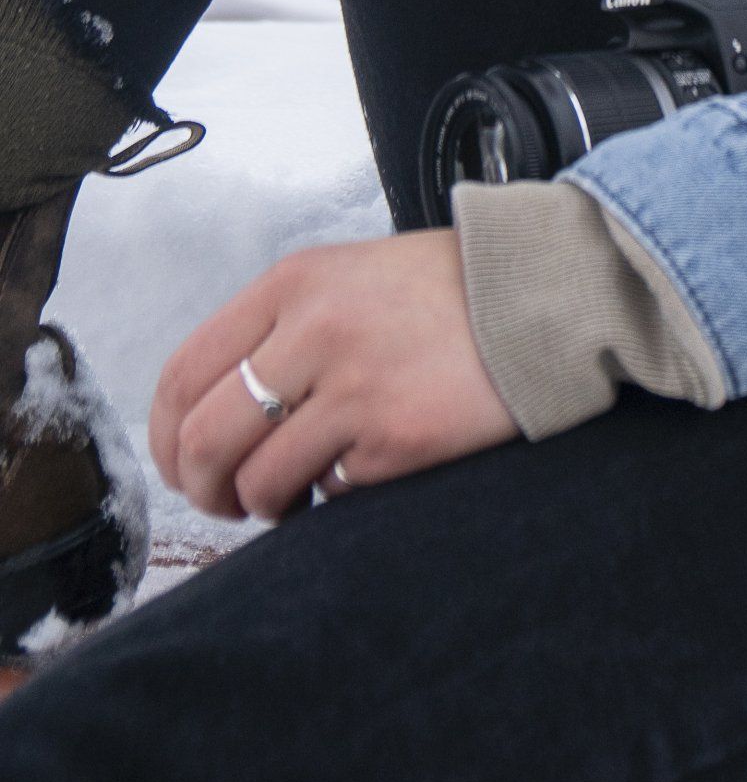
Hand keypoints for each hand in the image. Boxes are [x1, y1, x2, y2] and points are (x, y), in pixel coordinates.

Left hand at [150, 231, 517, 522]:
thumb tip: (219, 410)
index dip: (165, 436)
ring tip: (295, 497)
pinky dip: (335, 496)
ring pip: (259, 481)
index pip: (182, 374)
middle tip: (224, 502)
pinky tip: (362, 472)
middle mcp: (313, 331)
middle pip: (205, 438)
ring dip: (266, 505)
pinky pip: (331, 493)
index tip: (179, 463)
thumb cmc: (450, 290)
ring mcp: (355, 388)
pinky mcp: (396, 440)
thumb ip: (283, 327)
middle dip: (204, 488)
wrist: (546, 294)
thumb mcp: (350, 277)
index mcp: (292, 285)